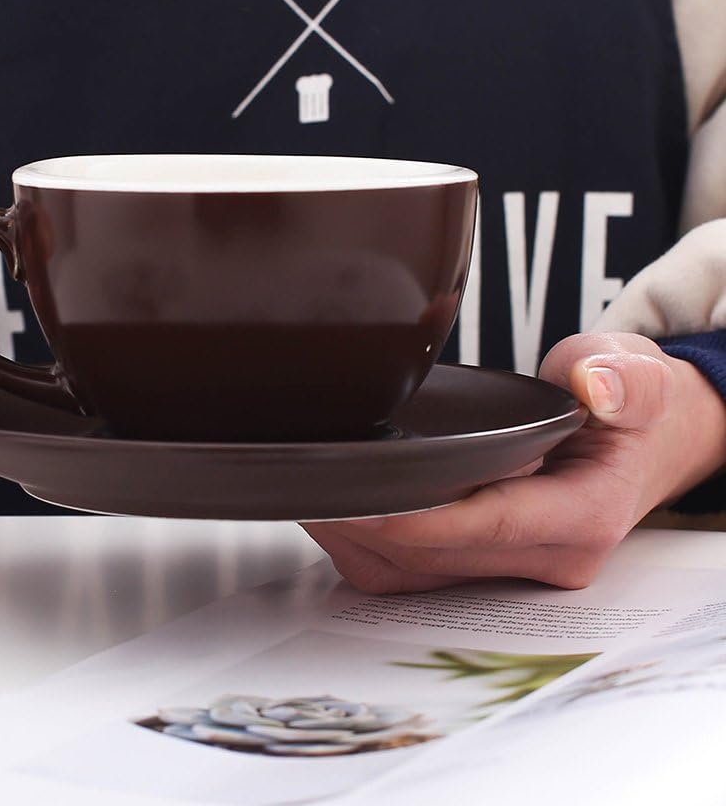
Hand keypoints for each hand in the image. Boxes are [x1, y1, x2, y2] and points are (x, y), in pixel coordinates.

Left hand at [305, 333, 725, 592]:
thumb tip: (595, 390)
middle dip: (367, 526)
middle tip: (310, 484)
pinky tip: (336, 511)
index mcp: (582, 515)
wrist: (641, 443)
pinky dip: (367, 547)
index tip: (359, 500)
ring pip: (413, 576)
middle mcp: (546, 558)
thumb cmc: (630, 410)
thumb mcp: (637, 375)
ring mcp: (513, 570)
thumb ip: (621, 380)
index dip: (418, 516)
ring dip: (356, 541)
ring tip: (311, 495)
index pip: (488, 524)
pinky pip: (411, 574)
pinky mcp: (486, 568)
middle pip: (435, 556)